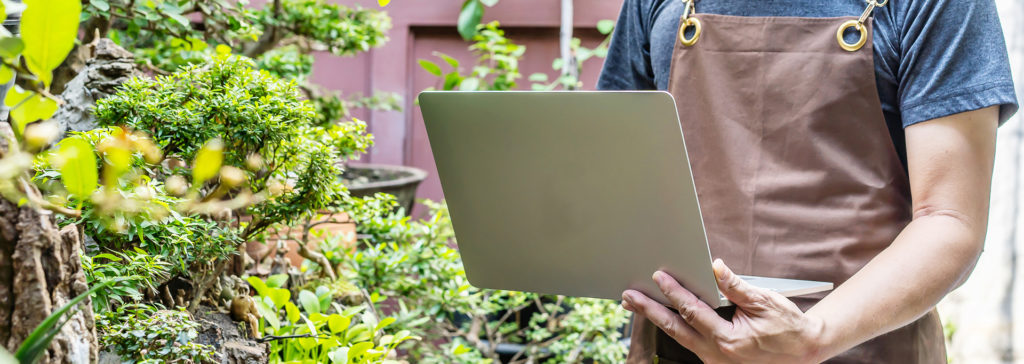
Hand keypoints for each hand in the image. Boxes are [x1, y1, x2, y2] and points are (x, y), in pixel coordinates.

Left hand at [621, 259, 826, 363]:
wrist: (805, 351)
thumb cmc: (787, 326)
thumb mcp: (764, 301)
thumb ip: (735, 286)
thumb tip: (715, 267)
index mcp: (728, 340)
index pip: (692, 311)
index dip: (674, 292)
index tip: (658, 276)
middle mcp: (717, 355)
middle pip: (675, 329)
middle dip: (649, 311)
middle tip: (628, 297)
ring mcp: (716, 361)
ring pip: (680, 338)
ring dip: (657, 319)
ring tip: (636, 304)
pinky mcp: (717, 360)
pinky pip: (691, 342)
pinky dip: (675, 327)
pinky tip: (663, 315)